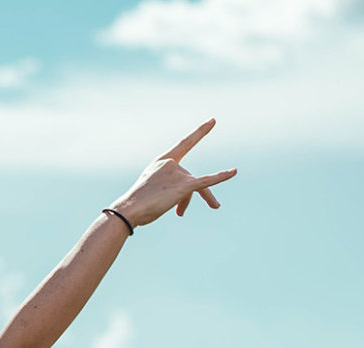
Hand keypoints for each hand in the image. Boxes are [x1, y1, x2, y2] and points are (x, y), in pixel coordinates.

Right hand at [108, 119, 237, 226]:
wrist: (129, 210)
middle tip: (192, 210)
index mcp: (162, 161)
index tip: (213, 121)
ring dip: (202, 199)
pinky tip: (233, 172)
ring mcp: (177, 174)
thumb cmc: (137, 203)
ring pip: (198, 187)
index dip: (200, 132)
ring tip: (200, 210)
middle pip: (191, 178)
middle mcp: (171, 164)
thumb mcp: (153, 190)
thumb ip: (170, 189)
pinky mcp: (183, 186)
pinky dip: (221, 176)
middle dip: (192, 196)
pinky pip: (206, 181)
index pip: (185, 143)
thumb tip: (183, 204)